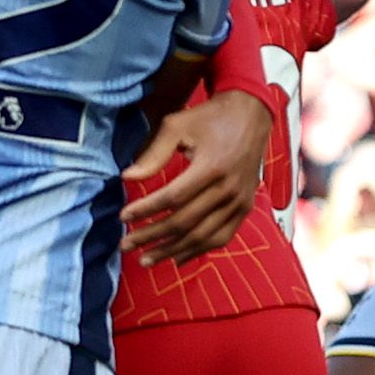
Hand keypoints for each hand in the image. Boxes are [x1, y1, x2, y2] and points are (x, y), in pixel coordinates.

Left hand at [120, 91, 271, 261]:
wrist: (251, 115)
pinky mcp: (245, 208)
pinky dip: (198, 251)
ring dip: (171, 251)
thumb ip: (153, 154)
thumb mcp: (177, 126)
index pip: (173, 198)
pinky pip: (221, 237)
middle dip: (151, 236)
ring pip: (202, 236)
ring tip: (145, 259)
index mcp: (212, 167)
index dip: (146, 210)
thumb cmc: (209, 118)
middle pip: (184, 222)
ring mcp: (239, 202)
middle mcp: (228, 189)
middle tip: (126, 244)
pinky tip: (177, 259)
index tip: (123, 217)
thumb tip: (127, 178)